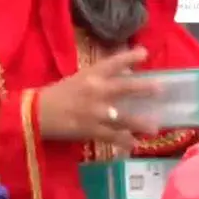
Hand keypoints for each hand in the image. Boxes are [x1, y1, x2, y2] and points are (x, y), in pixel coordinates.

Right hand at [38, 46, 159, 150]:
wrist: (37, 114)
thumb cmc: (57, 95)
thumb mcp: (77, 80)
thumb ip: (99, 78)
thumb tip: (122, 76)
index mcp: (91, 75)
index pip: (113, 62)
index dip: (130, 56)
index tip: (145, 53)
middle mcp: (96, 91)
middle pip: (124, 87)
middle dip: (144, 88)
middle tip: (161, 88)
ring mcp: (95, 112)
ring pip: (123, 117)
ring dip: (140, 122)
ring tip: (154, 127)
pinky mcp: (91, 130)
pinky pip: (113, 137)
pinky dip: (125, 141)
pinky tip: (135, 144)